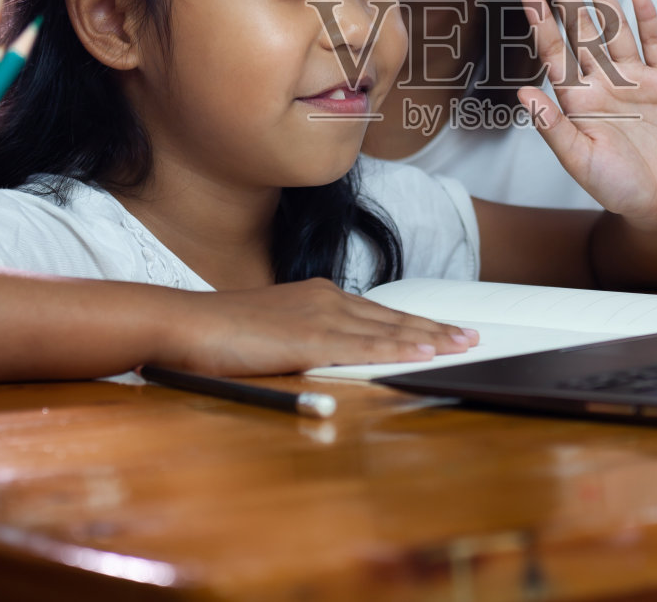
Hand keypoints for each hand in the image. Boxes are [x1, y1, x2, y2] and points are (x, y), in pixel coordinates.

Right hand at [157, 278, 478, 376]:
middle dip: (434, 328)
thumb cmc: (221, 334)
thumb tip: (331, 359)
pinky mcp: (309, 338)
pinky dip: (397, 349)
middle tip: (471, 336)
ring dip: (428, 337)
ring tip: (462, 344)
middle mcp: (326, 299)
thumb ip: (306, 343)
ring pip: (386, 329)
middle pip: (392, 317)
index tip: (445, 330)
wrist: (185, 324)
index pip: (379, 313)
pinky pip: (363, 346)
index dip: (415, 323)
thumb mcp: (274, 334)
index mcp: (318, 297)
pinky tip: (423, 353)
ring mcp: (319, 316)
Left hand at [517, 0, 656, 227]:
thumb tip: (523, 92)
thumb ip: (553, 127)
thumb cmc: (616, 187)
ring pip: (616, 28)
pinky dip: (648, 19)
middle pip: (582, 29)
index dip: (542, 21)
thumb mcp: (579, 160)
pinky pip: (655, 44)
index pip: (555, 51)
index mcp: (578, 98)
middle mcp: (603, 81)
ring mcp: (636, 79)